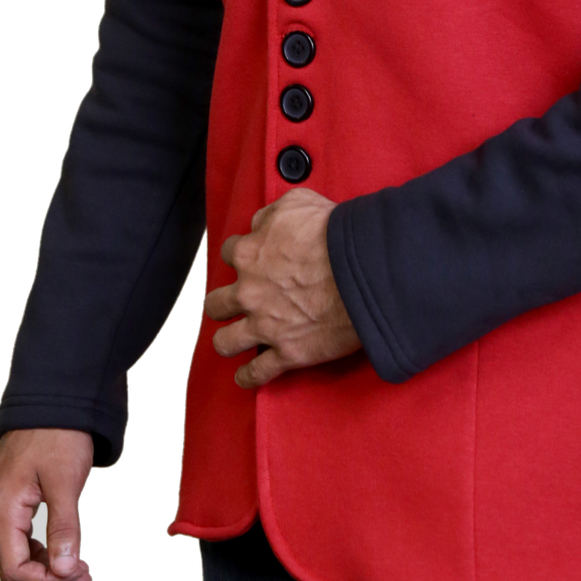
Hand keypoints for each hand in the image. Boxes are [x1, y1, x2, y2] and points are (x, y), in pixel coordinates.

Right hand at [0, 427, 95, 580]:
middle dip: (48, 580)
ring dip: (46, 569)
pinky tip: (65, 553)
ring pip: (17, 556)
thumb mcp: (65, 482)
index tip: (78, 576)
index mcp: (2, 510)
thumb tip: (64, 571)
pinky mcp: (13, 502)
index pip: (13, 569)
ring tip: (80, 570)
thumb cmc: (59, 435)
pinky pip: (21, 540)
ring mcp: (2, 507)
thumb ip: (63, 528)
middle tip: (84, 577)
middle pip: (13, 568)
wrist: (53, 399)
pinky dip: (43, 552)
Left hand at [205, 187, 361, 388]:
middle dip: (224, 303)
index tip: (251, 258)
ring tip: (235, 340)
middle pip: (217, 303)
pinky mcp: (285, 352)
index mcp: (250, 254)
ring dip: (229, 341)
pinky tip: (247, 375)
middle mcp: (249, 292)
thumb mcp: (298, 203)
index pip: (230, 252)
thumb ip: (271, 214)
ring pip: (226, 342)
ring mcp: (264, 326)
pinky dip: (249, 377)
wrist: (363, 270)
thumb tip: (260, 223)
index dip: (241, 254)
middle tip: (238, 302)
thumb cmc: (334, 234)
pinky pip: (256, 374)